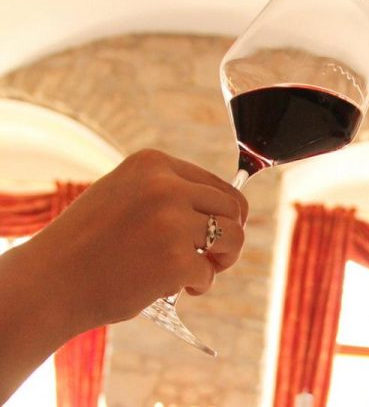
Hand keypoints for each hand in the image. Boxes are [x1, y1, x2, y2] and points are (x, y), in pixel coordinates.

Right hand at [21, 149, 248, 330]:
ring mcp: (172, 222)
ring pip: (233, 237)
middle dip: (229, 236)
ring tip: (198, 273)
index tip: (216, 232)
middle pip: (233, 208)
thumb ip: (167, 192)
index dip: (226, 213)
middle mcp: (165, 186)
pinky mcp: (175, 260)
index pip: (218, 184)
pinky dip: (197, 286)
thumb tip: (227, 207)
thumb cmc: (88, 243)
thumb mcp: (124, 194)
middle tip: (213, 258)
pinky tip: (171, 289)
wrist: (49, 283)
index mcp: (153, 164)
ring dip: (222, 261)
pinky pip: (209, 273)